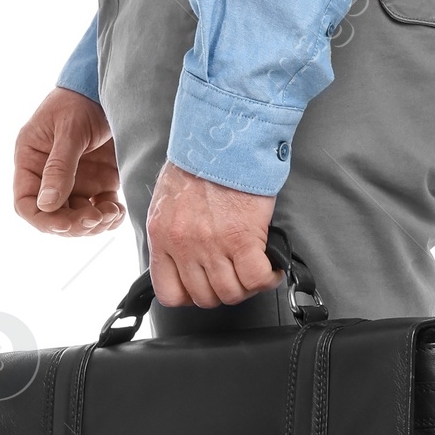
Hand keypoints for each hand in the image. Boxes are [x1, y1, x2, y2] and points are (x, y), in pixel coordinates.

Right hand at [14, 89, 123, 236]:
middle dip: (74, 224)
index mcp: (31, 161)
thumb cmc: (80, 100)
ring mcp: (75, 180)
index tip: (65, 224)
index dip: (43, 219)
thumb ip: (59, 167)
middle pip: (54, 216)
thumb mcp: (68, 130)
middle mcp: (50, 176)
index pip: (26, 203)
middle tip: (95, 219)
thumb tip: (46, 205)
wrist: (110, 87)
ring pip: (78, 218)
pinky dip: (109, 216)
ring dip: (94, 224)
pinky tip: (117, 210)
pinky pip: (100, 209)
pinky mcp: (99, 181)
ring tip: (110, 213)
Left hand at [146, 159, 278, 308]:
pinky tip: (271, 268)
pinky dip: (268, 278)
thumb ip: (173, 232)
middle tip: (235, 276)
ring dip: (247, 287)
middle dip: (223, 291)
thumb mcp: (168, 201)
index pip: (169, 292)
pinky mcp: (243, 238)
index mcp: (163, 236)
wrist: (222, 138)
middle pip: (205, 296)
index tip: (204, 287)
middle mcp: (184, 245)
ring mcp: (212, 245)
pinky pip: (256, 278)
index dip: (191, 296)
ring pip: (232, 292)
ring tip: (255, 272)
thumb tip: (186, 256)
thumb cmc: (199, 161)